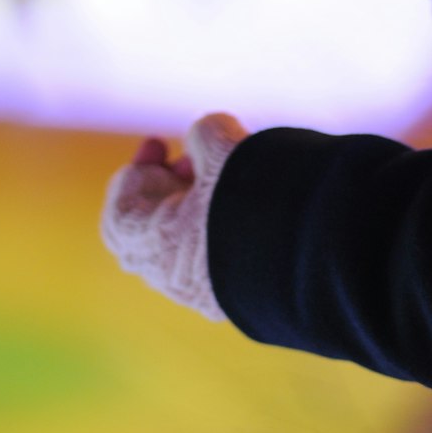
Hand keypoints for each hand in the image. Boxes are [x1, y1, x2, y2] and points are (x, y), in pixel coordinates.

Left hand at [101, 113, 246, 319]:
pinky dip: (218, 230)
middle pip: (151, 231)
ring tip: (225, 177)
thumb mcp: (224, 148)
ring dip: (196, 208)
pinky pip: (215, 262)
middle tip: (190, 159)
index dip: (134, 173)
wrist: (311, 259)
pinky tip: (247, 206)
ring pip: (185, 247)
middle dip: (166, 188)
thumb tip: (207, 136)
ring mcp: (208, 294)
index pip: (119, 214)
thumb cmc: (254, 202)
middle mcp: (174, 278)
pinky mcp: (240, 299)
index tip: (158, 144)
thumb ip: (206, 134)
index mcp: (153, 245)